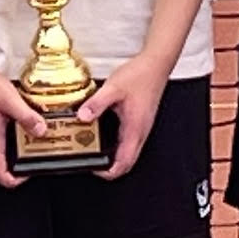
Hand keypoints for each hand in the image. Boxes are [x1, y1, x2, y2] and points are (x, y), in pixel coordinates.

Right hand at [0, 58, 47, 189]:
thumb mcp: (10, 100)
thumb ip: (27, 117)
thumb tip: (41, 130)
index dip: (12, 180)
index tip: (27, 175)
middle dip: (16, 169)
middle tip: (33, 160)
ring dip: (12, 157)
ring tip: (29, 147)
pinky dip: (8, 146)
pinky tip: (18, 133)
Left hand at [77, 51, 173, 179]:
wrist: (156, 65)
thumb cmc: (141, 75)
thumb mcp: (114, 88)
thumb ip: (96, 104)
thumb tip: (82, 117)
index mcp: (135, 129)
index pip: (124, 163)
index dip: (108, 172)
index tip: (94, 169)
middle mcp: (140, 132)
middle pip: (127, 162)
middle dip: (109, 167)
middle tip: (91, 161)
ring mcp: (141, 128)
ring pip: (128, 152)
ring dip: (113, 156)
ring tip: (94, 149)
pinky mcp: (139, 122)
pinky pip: (128, 140)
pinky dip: (116, 144)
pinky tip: (104, 134)